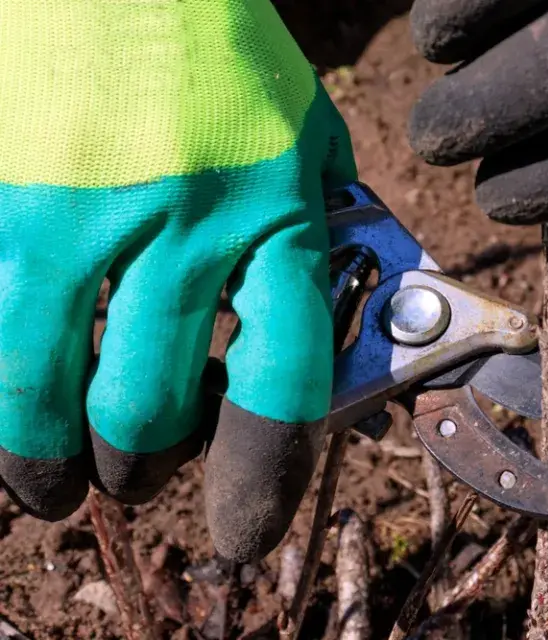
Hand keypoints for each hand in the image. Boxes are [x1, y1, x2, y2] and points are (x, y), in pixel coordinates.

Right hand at [0, 1, 354, 562]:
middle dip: (142, 464)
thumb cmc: (222, 49)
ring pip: (38, 395)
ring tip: (50, 481)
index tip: (244, 524)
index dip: (262, 469)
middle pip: (149, 408)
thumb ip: (319, 221)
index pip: (282, 379)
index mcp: (275, 214)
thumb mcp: (307, 131)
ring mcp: (71, 220)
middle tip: (135, 471)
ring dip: (45, 459)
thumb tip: (338, 300)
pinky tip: (11, 402)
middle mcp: (178, 227)